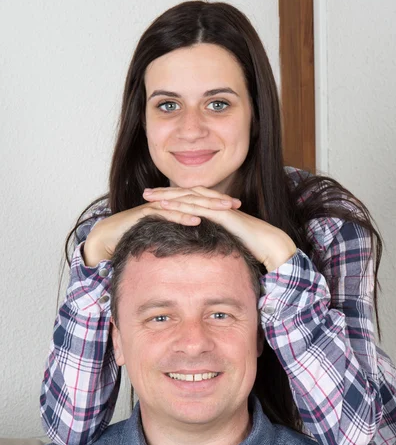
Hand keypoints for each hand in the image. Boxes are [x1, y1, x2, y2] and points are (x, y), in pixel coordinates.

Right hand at [83, 188, 240, 266]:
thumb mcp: (163, 237)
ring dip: (205, 205)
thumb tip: (199, 247)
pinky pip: (167, 213)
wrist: (108, 236)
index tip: (238, 208)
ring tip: (223, 210)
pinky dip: (182, 216)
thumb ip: (180, 237)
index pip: (200, 200)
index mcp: (173, 206)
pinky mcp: (146, 213)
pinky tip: (196, 220)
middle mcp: (166, 202)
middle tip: (237, 204)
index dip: (218, 203)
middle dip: (217, 200)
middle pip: (195, 197)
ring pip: (184, 202)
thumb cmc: (136, 237)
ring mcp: (157, 206)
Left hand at [144, 186, 296, 271]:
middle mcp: (215, 204)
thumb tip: (205, 247)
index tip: (156, 200)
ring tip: (148, 196)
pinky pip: (196, 207)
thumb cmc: (251, 245)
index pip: (191, 199)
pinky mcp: (220, 213)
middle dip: (164, 192)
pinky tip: (164, 205)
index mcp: (216, 209)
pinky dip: (179, 205)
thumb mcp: (227, 240)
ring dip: (166, 195)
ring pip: (188, 197)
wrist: (268, 243)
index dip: (173, 198)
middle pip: (186, 193)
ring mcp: (218, 207)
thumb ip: (215, 239)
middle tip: (145, 193)